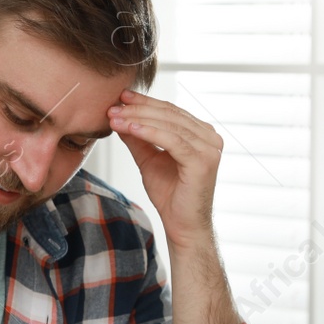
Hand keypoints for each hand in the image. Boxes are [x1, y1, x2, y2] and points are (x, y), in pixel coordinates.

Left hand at [109, 89, 222, 251]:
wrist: (182, 226)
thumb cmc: (170, 195)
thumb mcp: (148, 160)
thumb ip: (137, 138)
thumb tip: (119, 116)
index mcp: (200, 133)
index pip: (169, 111)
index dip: (144, 102)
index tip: (121, 97)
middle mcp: (209, 137)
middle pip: (169, 115)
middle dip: (138, 109)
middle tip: (113, 106)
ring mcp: (209, 148)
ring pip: (169, 125)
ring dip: (139, 119)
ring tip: (115, 117)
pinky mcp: (204, 161)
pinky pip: (172, 141)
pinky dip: (150, 133)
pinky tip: (130, 129)